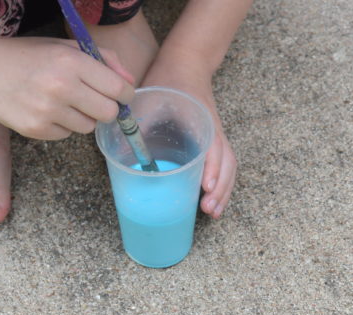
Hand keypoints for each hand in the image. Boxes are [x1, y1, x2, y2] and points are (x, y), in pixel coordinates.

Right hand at [0, 35, 136, 139]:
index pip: (119, 89)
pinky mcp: (36, 130)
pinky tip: (45, 109)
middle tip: (92, 99)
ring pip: (88, 127)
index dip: (125, 93)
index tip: (120, 94)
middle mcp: (61, 87)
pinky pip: (66, 134)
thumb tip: (130, 82)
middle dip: (106, 108)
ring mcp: (47, 111)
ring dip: (82, 116)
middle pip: (109, 113)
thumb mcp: (65, 46)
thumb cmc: (28, 56)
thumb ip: (104, 59)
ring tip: (62, 101)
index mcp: (72, 62)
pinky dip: (62, 125)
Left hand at [142, 59, 235, 218]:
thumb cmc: (167, 82)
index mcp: (200, 120)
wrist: (186, 63)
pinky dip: (222, 184)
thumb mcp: (149, 99)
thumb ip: (139, 124)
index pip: (212, 148)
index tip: (204, 188)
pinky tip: (213, 200)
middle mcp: (214, 131)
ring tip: (213, 212)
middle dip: (220, 189)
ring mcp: (216, 136)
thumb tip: (124, 152)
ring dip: (223, 191)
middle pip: (226, 164)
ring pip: (229, 167)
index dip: (210, 169)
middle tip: (208, 209)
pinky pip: (225, 165)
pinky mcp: (214, 141)